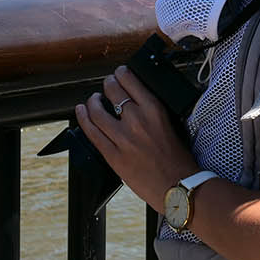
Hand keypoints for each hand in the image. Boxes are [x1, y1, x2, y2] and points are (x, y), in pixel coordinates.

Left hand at [75, 65, 199, 208]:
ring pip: (97, 111)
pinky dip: (83, 119)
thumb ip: (151, 111)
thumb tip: (136, 101)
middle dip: (107, 84)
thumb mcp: (170, 124)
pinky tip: (81, 112)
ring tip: (93, 100)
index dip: (121, 74)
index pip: (130, 81)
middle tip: (107, 85)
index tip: (119, 73)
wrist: (177, 186)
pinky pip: (92, 133)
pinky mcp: (113, 156)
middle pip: (112, 91)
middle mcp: (136, 120)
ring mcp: (123, 138)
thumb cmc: (178, 159)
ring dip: (92, 101)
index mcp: (154, 110)